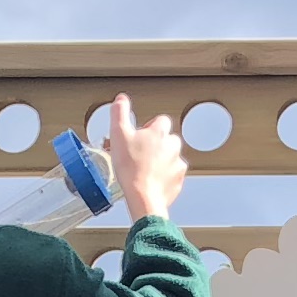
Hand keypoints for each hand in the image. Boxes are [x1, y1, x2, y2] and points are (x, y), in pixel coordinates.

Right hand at [106, 90, 188, 219]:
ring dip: (160, 160)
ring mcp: (177, 163)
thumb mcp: (118, 134)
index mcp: (159, 132)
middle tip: (140, 154)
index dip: (150, 126)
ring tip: (144, 169)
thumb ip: (119, 113)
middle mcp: (173, 145)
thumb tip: (121, 99)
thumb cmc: (131, 168)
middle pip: (167, 139)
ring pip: (171, 157)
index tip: (140, 136)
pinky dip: (164, 177)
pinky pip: (172, 175)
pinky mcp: (178, 180)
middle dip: (156, 145)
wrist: (143, 197)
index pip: (161, 120)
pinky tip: (151, 181)